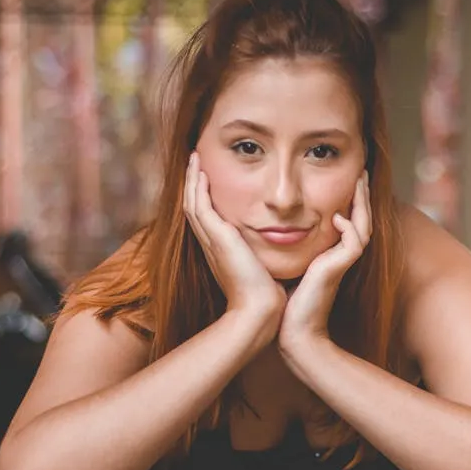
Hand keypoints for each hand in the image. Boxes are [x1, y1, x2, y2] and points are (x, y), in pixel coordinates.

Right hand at [184, 152, 285, 326]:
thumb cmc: (266, 296)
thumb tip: (278, 247)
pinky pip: (200, 207)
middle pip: (193, 207)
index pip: (207, 218)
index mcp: (220, 251)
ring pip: (192, 203)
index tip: (207, 179)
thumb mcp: (263, 269)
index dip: (204, 197)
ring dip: (192, 180)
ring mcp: (210, 242)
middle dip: (193, 184)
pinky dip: (197, 188)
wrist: (259, 310)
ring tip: (194, 159)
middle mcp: (211, 245)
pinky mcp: (216, 239)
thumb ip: (264, 256)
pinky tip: (201, 172)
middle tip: (194, 162)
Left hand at [279, 171, 371, 354]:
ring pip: (363, 226)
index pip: (347, 220)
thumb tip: (275, 230)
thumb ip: (291, 249)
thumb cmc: (286, 303)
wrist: (292, 330)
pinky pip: (354, 243)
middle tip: (362, 172)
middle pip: (361, 218)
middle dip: (362, 195)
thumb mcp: (288, 266)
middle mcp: (340, 257)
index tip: (348, 179)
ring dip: (362, 204)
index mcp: (330, 255)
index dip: (350, 201)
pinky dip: (349, 228)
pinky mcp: (338, 270)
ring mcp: (342, 263)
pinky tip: (339, 216)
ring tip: (360, 182)